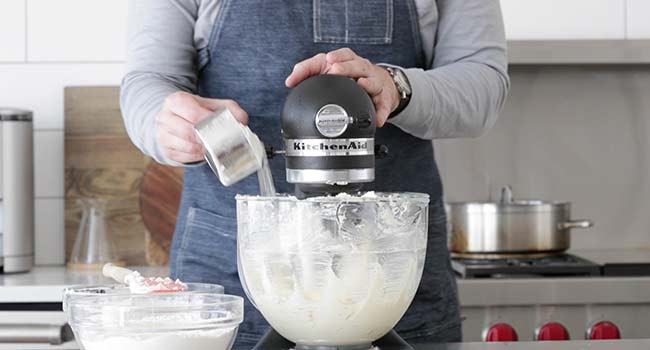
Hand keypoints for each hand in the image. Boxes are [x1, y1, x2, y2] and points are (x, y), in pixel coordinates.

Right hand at [156, 91, 247, 162]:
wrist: (176, 118)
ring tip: (214, 146)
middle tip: (220, 140)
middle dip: (207, 138)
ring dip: (204, 149)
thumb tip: (241, 122)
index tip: (221, 127)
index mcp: (176, 101)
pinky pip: (185, 157)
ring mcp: (162, 134)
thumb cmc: (198, 111)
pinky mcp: (166, 150)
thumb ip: (230, 110)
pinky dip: (198, 156)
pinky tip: (204, 151)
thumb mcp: (214, 104)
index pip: (194, 114)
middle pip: (189, 132)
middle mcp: (164, 117)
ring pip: (187, 147)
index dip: (209, 122)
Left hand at [285, 48, 399, 126]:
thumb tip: (290, 81)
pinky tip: (376, 120)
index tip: (329, 60)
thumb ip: (308, 72)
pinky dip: (380, 112)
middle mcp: (363, 70)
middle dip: (347, 67)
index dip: (336, 56)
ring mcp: (374, 84)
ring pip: (373, 81)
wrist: (380, 85)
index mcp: (350, 61)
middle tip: (336, 70)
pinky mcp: (383, 99)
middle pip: (358, 65)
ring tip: (361, 85)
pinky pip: (383, 106)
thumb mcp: (329, 69)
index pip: (344, 54)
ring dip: (368, 83)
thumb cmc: (351, 76)